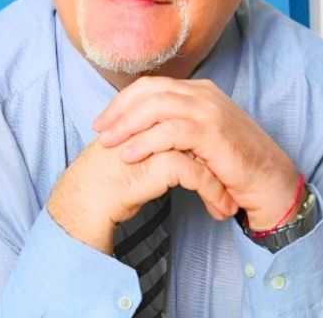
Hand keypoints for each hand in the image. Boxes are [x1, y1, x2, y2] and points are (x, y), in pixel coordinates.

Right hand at [47, 136, 238, 254]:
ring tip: (230, 202)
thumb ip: (157, 139)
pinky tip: (220, 209)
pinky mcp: (162, 160)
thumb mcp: (138, 150)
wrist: (88, 196)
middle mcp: (157, 119)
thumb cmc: (109, 176)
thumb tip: (187, 145)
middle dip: (222, 160)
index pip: (193, 121)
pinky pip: (198, 174)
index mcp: (151, 113)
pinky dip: (213, 193)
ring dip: (222, 179)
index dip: (210, 144)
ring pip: (205, 153)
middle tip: (234, 183)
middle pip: (202, 133)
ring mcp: (161, 136)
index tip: (224, 166)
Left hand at [93, 77, 302, 230]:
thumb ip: (175, 127)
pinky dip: (146, 141)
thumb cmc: (233, 163)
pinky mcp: (213, 132)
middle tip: (99, 130)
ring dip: (127, 124)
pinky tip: (130, 153)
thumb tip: (139, 129)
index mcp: (199, 90)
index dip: (123, 101)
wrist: (271, 181)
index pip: (152, 85)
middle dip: (119, 109)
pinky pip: (171, 131)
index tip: (104, 120)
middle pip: (150, 90)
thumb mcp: (200, 137)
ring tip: (108, 143)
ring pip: (157, 106)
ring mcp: (210, 110)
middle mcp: (204, 93)